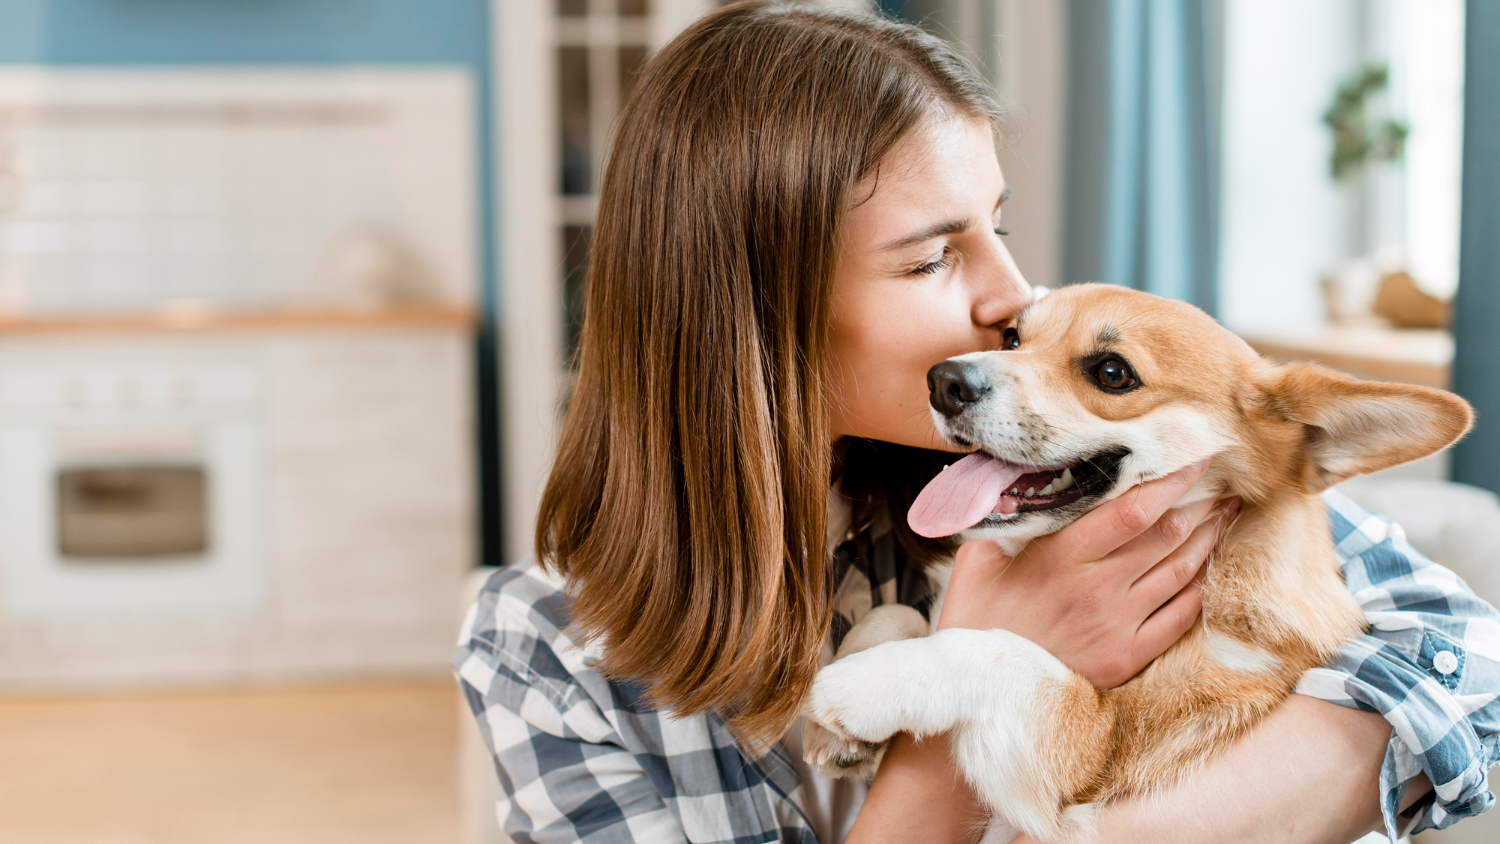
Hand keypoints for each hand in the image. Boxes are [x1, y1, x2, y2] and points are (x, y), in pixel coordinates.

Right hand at [936, 459, 1237, 687]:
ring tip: (1224, 514)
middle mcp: (1097, 589)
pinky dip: (1200, 588)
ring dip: (1208, 539)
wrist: (981, 695)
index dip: (1171, 481)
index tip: (1193, 459)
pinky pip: (1179, 617)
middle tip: (1219, 480)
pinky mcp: (1127, 658)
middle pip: (1167, 536)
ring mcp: (1117, 626)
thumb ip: (1004, 521)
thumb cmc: (974, 623)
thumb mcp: (977, 562)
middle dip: (1199, 504)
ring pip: (1181, 572)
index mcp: (1060, 558)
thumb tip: (1023, 485)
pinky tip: (1209, 568)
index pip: (1133, 510)